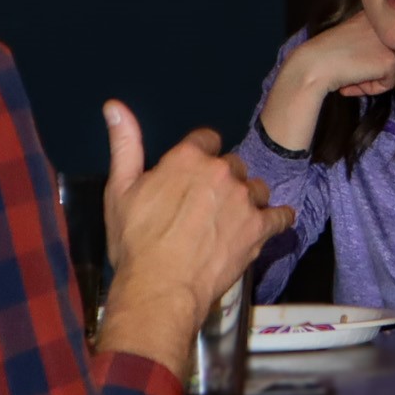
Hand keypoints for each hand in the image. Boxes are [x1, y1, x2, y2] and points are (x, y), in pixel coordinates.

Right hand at [97, 100, 293, 376]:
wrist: (159, 289)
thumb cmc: (134, 242)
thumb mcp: (120, 190)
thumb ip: (124, 145)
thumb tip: (114, 105)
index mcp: (189, 158)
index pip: (206, 139)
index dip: (199, 156)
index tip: (191, 176)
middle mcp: (222, 171)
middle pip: (232, 165)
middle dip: (222, 181)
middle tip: (205, 207)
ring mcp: (244, 199)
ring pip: (255, 188)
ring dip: (247, 200)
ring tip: (230, 221)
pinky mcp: (260, 227)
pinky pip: (280, 216)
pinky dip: (277, 219)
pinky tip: (270, 224)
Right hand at [260, 12, 394, 150]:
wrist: (312, 65)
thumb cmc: (324, 55)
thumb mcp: (351, 36)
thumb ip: (369, 40)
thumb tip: (385, 58)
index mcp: (374, 14)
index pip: (380, 44)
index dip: (362, 57)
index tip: (345, 56)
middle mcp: (385, 24)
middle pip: (386, 56)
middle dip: (367, 69)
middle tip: (346, 68)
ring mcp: (389, 41)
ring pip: (388, 71)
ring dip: (368, 80)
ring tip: (348, 74)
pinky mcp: (389, 61)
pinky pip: (387, 84)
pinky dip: (370, 89)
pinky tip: (351, 80)